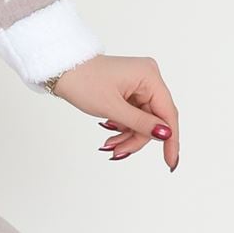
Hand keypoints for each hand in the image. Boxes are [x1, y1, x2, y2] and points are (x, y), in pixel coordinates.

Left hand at [50, 55, 178, 171]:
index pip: (168, 113)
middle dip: (137, 138)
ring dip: (128, 135)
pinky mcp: (130, 90)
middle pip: (154, 119)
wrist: (62, 70)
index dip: (171, 139)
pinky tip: (111, 133)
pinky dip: (124, 127)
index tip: (170, 162)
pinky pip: (134, 115)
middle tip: (118, 152)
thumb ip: (140, 122)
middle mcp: (148, 78)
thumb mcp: (112, 107)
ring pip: (143, 120)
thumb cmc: (83, 82)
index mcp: (149, 76)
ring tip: (110, 145)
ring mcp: (139, 84)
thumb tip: (166, 134)